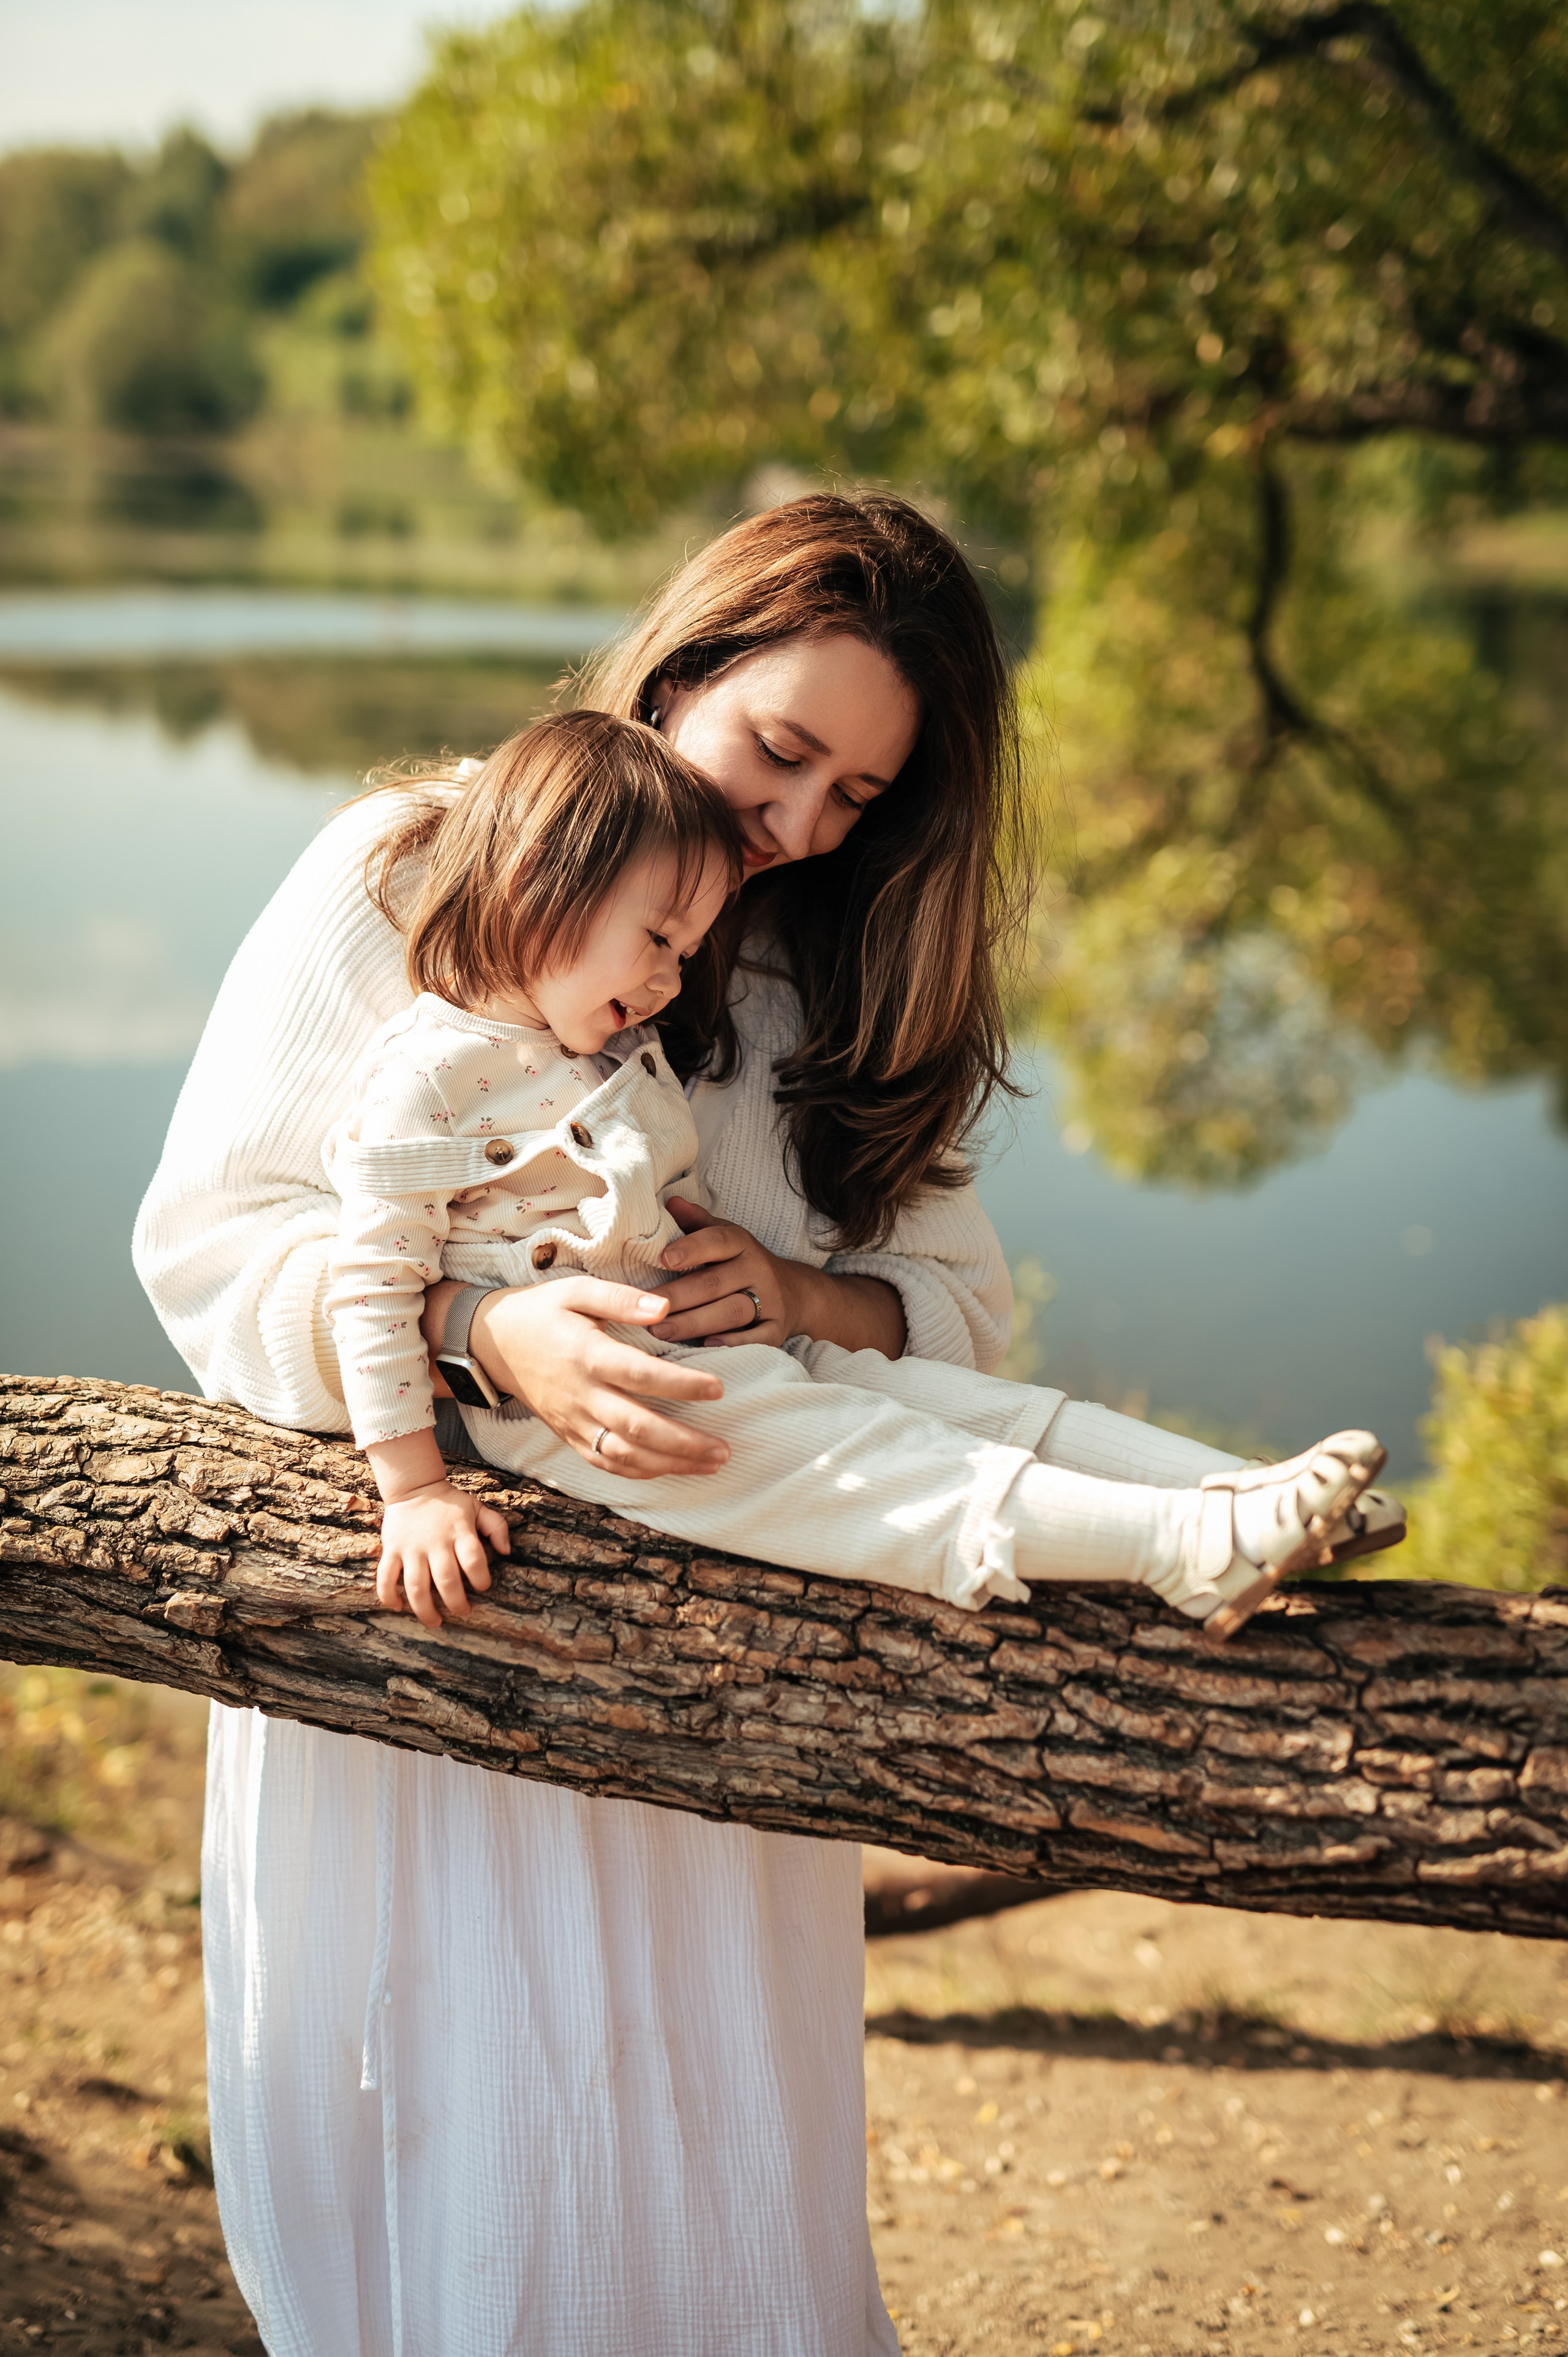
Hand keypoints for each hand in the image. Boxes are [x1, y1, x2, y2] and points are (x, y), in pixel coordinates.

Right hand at [377, 1479, 509, 1630]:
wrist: (414, 1487)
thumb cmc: (450, 1503)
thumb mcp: (477, 1507)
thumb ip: (496, 1526)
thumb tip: (507, 1552)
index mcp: (460, 1532)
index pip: (474, 1560)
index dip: (481, 1579)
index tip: (483, 1587)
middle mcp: (435, 1543)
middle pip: (446, 1580)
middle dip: (456, 1603)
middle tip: (463, 1611)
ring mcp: (411, 1548)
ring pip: (416, 1586)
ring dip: (425, 1609)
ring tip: (435, 1621)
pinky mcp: (391, 1550)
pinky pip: (386, 1576)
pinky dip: (388, 1595)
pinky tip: (398, 1607)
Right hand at [463, 1278, 732, 1481]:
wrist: (490, 1343)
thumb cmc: (541, 1311)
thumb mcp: (575, 1290)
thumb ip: (620, 1297)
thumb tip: (665, 1308)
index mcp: (586, 1355)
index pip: (640, 1375)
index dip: (681, 1385)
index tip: (718, 1389)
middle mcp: (580, 1394)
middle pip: (636, 1428)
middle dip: (684, 1443)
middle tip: (725, 1448)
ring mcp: (573, 1421)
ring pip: (624, 1455)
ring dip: (670, 1465)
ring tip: (712, 1464)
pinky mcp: (568, 1435)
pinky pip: (605, 1462)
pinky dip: (641, 1472)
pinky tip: (672, 1469)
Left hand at [651, 1199, 795, 1346]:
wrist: (795, 1292)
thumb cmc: (742, 1263)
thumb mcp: (725, 1236)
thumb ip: (697, 1222)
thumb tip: (669, 1202)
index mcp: (741, 1244)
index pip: (717, 1241)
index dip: (691, 1248)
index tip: (663, 1258)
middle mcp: (758, 1270)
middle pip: (715, 1283)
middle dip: (678, 1296)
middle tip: (645, 1306)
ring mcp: (770, 1301)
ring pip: (732, 1311)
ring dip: (694, 1322)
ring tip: (660, 1330)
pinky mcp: (777, 1329)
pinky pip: (757, 1338)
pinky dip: (734, 1342)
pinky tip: (707, 1345)